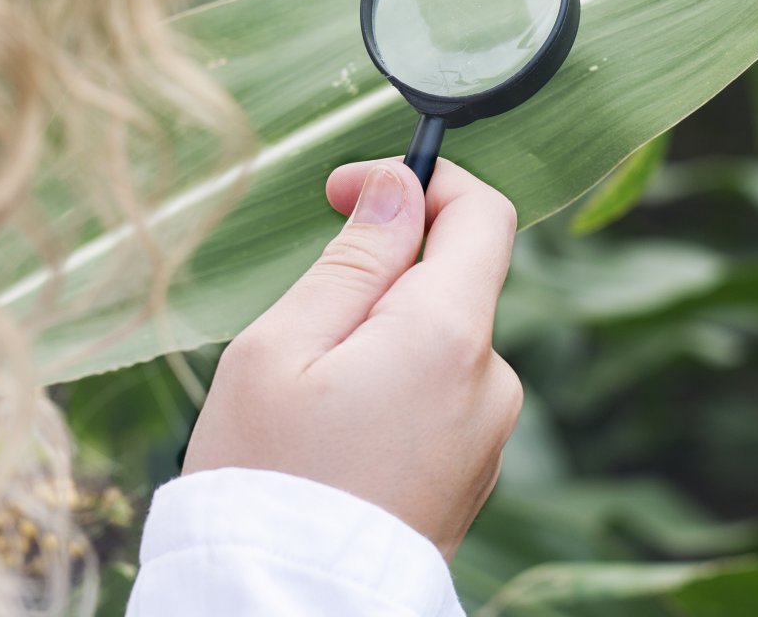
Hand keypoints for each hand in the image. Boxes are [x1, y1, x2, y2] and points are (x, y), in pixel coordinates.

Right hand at [181, 157, 523, 558]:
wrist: (285, 607)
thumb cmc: (266, 480)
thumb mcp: (281, 347)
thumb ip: (353, 257)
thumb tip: (399, 186)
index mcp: (449, 337)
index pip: (483, 215)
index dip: (420, 183)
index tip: (347, 191)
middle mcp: (491, 382)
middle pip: (451, 283)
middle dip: (377, 282)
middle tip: (299, 334)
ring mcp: (489, 435)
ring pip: (437, 344)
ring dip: (379, 344)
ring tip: (308, 408)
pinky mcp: (473, 474)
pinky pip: (438, 399)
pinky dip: (391, 394)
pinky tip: (335, 446)